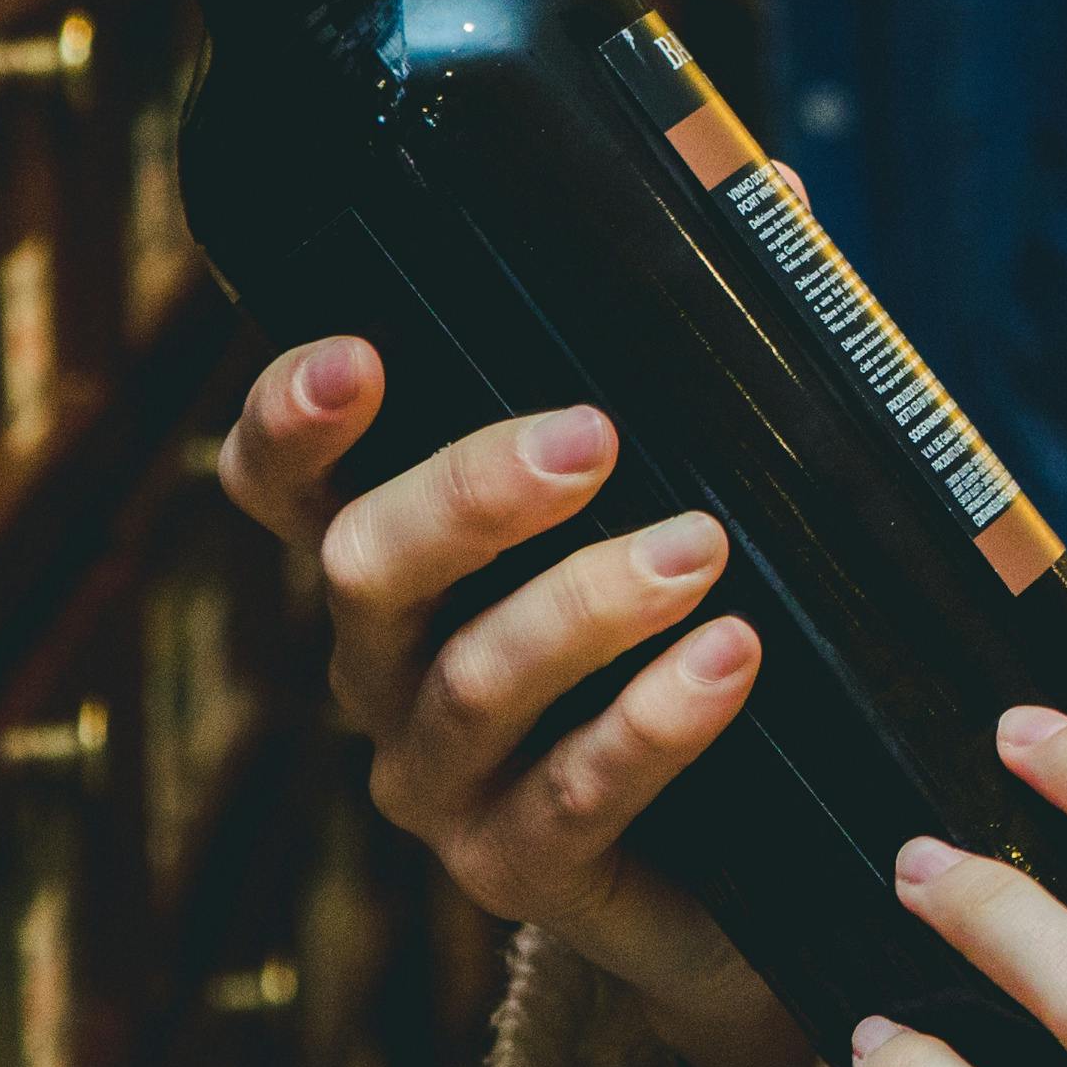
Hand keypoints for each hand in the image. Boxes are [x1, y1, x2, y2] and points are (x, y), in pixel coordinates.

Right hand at [219, 335, 813, 1066]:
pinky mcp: (519, 873)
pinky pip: (566, 797)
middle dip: (471, 496)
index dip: (294, 422)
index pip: (286, 486)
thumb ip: (717, 355)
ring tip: (701, 550)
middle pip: (364, 567)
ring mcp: (442, 780)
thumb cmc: (688, 632)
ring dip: (583, 608)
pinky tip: (726, 664)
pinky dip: (647, 725)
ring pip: (465, 684)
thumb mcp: (693, 489)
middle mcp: (385, 667)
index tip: (359, 356)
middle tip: (594, 439)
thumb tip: (780, 193)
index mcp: (399, 562)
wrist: (738, 866)